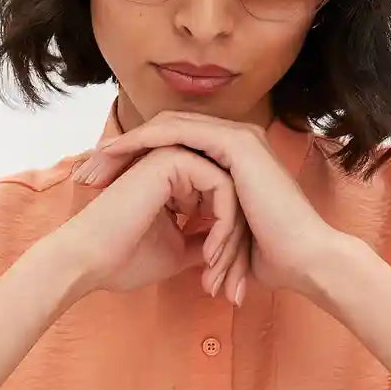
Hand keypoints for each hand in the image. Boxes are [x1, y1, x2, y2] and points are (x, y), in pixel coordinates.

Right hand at [58, 141, 250, 302]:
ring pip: (231, 189)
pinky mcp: (172, 159)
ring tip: (217, 268)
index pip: (222, 200)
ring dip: (232, 234)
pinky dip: (225, 221)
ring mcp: (173, 155)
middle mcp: (175, 160)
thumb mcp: (178, 250)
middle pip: (231, 193)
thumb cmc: (124, 260)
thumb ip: (204, 241)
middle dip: (236, 240)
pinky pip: (221, 184)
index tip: (222, 278)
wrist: (87, 262)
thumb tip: (230, 248)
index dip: (230, 240)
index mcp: (174, 178)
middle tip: (228, 280)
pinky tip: (211, 252)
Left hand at [72, 110, 343, 299]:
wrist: (304, 262)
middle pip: (164, 132)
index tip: (99, 183)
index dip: (134, 161)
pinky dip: (145, 142)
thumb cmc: (269, 259)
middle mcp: (235, 140)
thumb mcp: (224, 237)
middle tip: (86, 169)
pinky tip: (118, 154)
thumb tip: (184, 246)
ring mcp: (238, 137)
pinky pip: (179, 133)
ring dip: (127, 143)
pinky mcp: (236, 144)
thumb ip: (204, 228)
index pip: (173, 148)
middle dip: (122, 149)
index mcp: (232, 158)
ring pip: (167, 128)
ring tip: (94, 163)